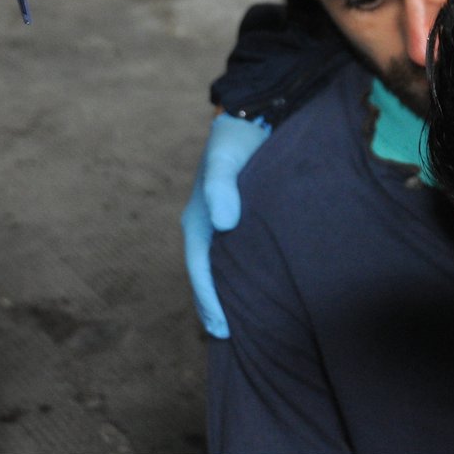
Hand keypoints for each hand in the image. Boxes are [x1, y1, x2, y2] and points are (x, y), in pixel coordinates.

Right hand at [182, 112, 270, 337]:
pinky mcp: (239, 217)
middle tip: (228, 337)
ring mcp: (221, 222)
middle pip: (206, 274)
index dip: (209, 299)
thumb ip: (222, 186)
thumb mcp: (226, 159)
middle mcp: (206, 224)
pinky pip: (234, 255)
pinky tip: (253, 288)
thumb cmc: (238, 140)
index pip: (200, 268)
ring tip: (238, 322)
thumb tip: (225, 223)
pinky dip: (238, 276)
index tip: (222, 326)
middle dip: (214, 304)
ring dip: (225, 293)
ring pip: (220, 267)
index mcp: (198, 218)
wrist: (254, 116)